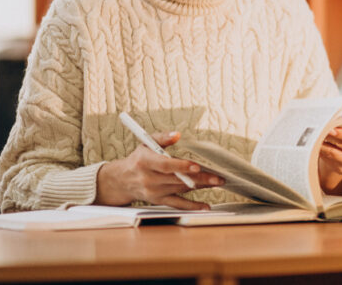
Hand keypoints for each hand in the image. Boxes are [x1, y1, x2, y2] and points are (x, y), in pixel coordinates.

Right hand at [96, 131, 223, 208]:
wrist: (123, 180)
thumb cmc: (139, 158)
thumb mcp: (146, 142)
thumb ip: (163, 137)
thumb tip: (178, 134)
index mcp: (145, 162)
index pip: (166, 165)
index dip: (182, 166)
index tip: (197, 166)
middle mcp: (150, 178)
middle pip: (178, 179)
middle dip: (200, 178)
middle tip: (218, 177)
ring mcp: (154, 192)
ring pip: (181, 190)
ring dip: (201, 187)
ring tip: (217, 182)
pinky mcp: (159, 201)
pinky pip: (177, 205)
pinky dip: (192, 206)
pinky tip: (205, 206)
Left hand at [318, 125, 341, 194]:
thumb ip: (340, 122)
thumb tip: (329, 124)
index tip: (330, 129)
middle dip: (329, 137)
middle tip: (318, 132)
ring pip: (334, 153)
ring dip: (322, 145)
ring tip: (315, 138)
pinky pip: (329, 160)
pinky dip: (322, 152)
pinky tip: (318, 146)